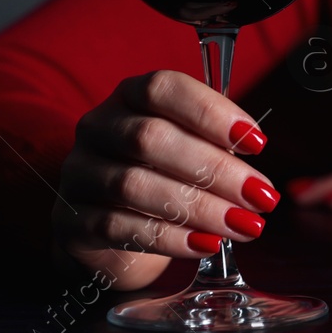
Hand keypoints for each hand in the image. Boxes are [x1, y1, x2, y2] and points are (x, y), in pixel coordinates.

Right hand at [50, 70, 281, 289]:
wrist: (112, 227)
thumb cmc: (162, 175)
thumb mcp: (190, 148)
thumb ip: (217, 147)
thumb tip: (254, 172)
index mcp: (130, 96)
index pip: (163, 88)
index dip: (211, 113)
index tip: (258, 143)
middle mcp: (98, 127)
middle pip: (152, 139)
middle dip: (216, 169)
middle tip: (260, 196)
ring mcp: (79, 173)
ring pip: (135, 185)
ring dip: (198, 208)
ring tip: (242, 225)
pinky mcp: (71, 220)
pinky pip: (118, 227)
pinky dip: (169, 238)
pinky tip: (205, 244)